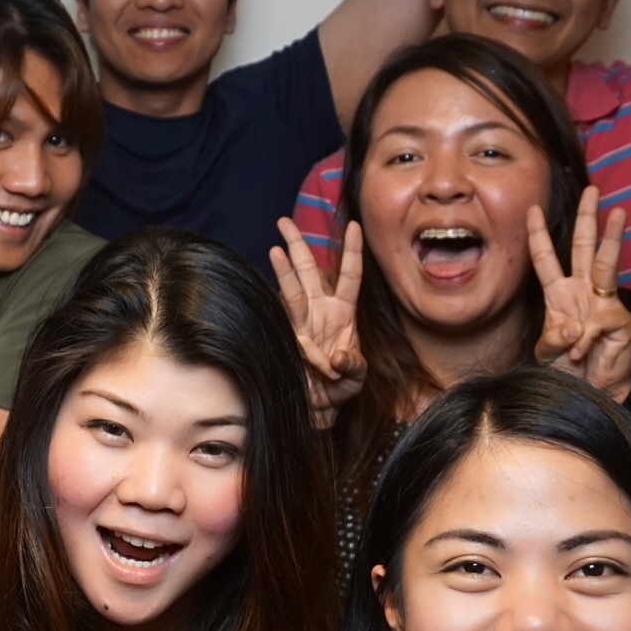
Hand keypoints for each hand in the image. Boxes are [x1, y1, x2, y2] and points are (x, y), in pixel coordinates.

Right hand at [271, 218, 363, 429]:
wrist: (317, 408)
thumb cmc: (340, 388)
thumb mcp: (356, 377)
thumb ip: (353, 366)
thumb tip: (338, 358)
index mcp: (343, 313)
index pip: (349, 275)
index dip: (351, 250)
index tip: (354, 225)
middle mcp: (319, 312)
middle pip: (309, 271)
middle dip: (297, 245)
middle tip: (284, 222)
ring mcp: (299, 324)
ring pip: (291, 291)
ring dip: (283, 271)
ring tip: (275, 249)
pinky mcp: (285, 339)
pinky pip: (283, 324)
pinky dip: (286, 322)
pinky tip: (273, 294)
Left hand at [528, 188, 630, 401]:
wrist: (590, 393)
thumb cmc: (568, 370)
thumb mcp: (547, 352)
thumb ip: (552, 338)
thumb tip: (571, 327)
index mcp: (559, 295)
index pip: (547, 258)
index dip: (538, 235)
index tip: (531, 209)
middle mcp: (582, 292)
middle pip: (584, 248)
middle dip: (588, 218)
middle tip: (591, 190)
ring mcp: (603, 303)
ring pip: (607, 264)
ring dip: (612, 238)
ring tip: (619, 214)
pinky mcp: (619, 320)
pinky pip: (597, 323)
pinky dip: (585, 342)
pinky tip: (582, 354)